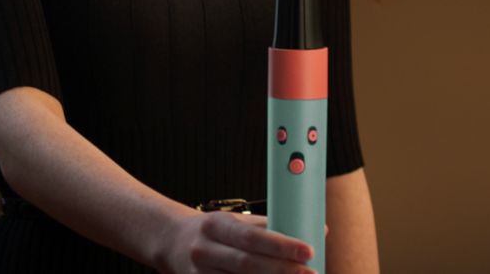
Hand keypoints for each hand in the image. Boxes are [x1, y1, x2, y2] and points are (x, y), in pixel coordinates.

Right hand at [152, 210, 317, 273]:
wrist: (171, 243)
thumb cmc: (213, 232)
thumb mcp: (234, 222)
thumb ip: (271, 227)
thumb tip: (317, 228)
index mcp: (216, 225)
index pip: (252, 236)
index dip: (281, 245)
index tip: (308, 250)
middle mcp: (205, 250)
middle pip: (248, 264)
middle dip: (283, 270)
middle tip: (310, 273)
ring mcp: (201, 273)